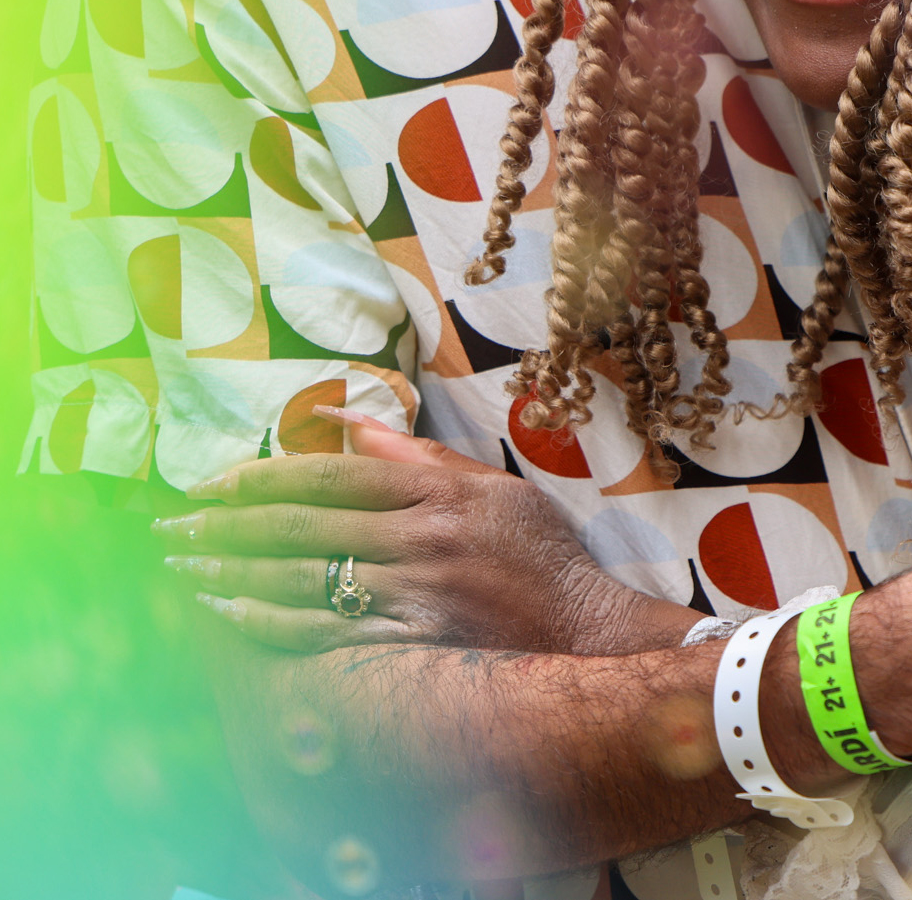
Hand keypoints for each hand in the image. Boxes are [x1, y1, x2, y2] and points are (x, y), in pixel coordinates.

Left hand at [157, 409, 695, 654]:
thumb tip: (349, 423)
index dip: (263, 475)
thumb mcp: (491, 487)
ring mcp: (415, 592)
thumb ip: (418, 457)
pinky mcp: (412, 642)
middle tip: (173, 524)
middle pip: (306, 524)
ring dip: (235, 570)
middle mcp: (420, 536)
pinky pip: (328, 631)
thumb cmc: (539, 555)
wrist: (585, 632)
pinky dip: (272, 621)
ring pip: (306, 575)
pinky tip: (230, 614)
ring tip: (184, 565)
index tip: (211, 480)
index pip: (330, 473)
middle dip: (229, 523)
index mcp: (435, 491)